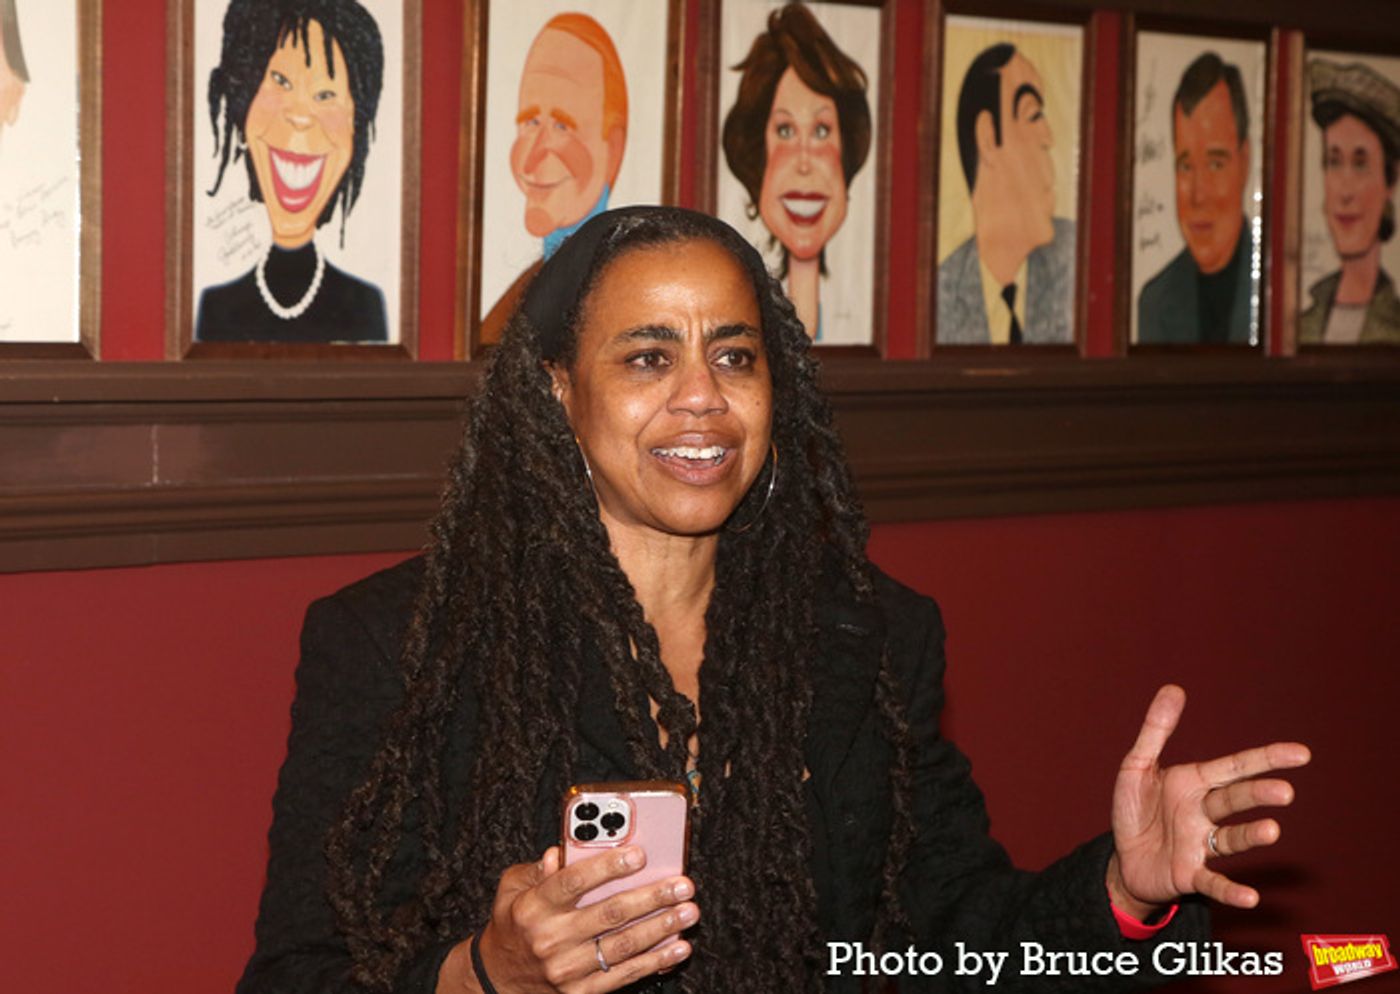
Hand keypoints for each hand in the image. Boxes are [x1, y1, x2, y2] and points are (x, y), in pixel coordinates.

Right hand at [440, 845, 697, 993]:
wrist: (499, 978)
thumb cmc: (514, 922)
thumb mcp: (513, 888)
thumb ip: (538, 868)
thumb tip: (561, 851)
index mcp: (534, 906)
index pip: (573, 882)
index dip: (608, 867)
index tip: (639, 853)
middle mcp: (551, 938)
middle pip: (609, 914)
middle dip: (651, 897)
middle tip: (682, 884)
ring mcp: (567, 969)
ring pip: (622, 946)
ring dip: (661, 928)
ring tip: (688, 912)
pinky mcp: (581, 992)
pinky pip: (623, 975)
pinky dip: (654, 961)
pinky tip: (678, 948)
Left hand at [1108, 684, 1309, 915]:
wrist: (1122, 858)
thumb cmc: (1136, 810)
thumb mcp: (1137, 766)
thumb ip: (1156, 730)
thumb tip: (1174, 688)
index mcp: (1195, 783)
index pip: (1235, 767)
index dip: (1266, 760)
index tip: (1301, 754)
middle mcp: (1204, 813)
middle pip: (1234, 800)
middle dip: (1257, 794)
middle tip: (1284, 791)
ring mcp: (1200, 845)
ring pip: (1230, 839)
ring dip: (1251, 835)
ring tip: (1272, 829)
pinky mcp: (1190, 875)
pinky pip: (1212, 882)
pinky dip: (1231, 891)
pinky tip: (1250, 897)